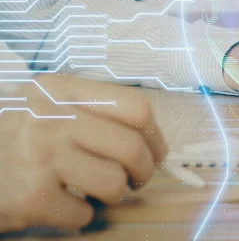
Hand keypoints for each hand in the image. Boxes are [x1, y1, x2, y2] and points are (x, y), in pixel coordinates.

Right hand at [0, 75, 167, 232]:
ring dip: (114, 195)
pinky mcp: (31, 197)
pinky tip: (64, 206)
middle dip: (145, 170)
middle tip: (137, 180)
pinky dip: (81, 216)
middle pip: (131, 147)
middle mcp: (52, 118)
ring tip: (99, 191)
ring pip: (113, 182)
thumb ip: (90, 109)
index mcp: (61, 89)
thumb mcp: (44, 104)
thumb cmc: (11, 135)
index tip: (157, 152)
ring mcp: (40, 156)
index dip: (155, 135)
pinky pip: (84, 214)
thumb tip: (149, 137)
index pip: (134, 107)